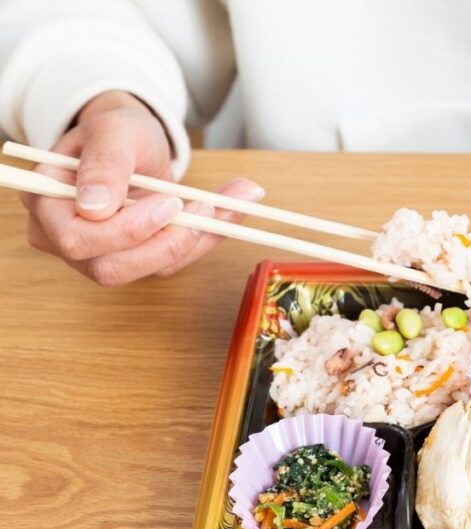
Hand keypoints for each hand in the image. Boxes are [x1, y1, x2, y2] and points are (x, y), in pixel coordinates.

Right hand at [21, 90, 262, 283]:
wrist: (132, 140)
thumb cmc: (114, 131)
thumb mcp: (112, 132)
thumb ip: (104, 164)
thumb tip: (95, 207)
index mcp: (48, 204)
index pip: (77, 239)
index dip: (127, 230)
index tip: (171, 203)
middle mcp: (66, 238)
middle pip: (112, 268)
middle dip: (167, 243)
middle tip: (208, 208)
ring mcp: (102, 254)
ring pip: (151, 269)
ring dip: (199, 239)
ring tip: (237, 201)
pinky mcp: (138, 259)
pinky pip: (173, 261)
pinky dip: (208, 237)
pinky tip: (232, 208)